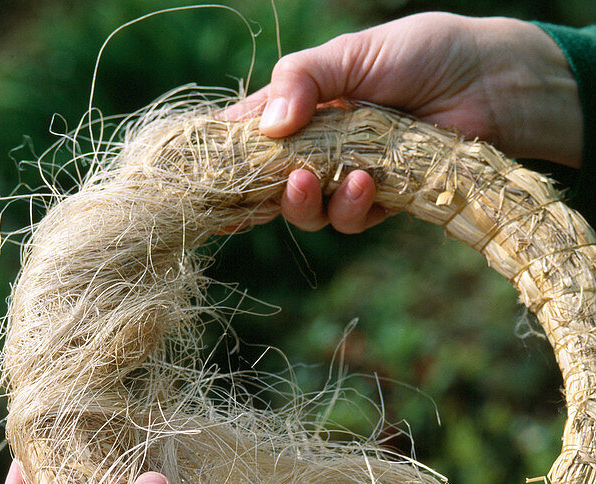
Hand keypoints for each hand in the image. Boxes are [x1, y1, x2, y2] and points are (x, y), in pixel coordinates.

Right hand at [226, 14, 580, 234]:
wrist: (489, 81)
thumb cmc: (423, 53)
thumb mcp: (353, 53)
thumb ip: (304, 78)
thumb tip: (267, 126)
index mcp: (302, 105)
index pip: (250, 133)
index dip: (225, 154)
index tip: (204, 169)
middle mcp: (318, 146)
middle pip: (269, 183)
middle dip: (261, 189)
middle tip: (271, 178)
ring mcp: (346, 177)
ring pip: (305, 211)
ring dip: (304, 203)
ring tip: (315, 180)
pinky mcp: (380, 203)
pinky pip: (348, 220)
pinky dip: (348, 206)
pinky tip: (365, 182)